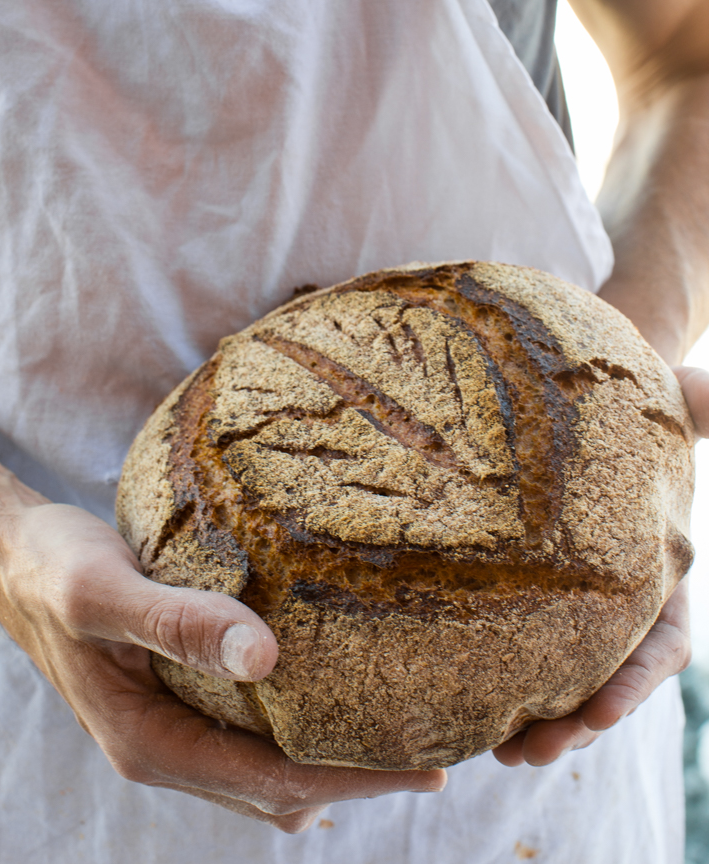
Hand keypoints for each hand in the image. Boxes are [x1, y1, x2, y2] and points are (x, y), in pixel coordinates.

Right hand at [0, 503, 445, 830]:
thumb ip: (177, 621)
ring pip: (266, 770)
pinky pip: (249, 734)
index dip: (355, 781)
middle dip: (356, 780)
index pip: (275, 784)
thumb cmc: (53, 569)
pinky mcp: (177, 697)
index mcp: (149, 741)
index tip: (428, 766)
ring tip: (399, 727)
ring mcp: (172, 728)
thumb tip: (265, 655)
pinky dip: (298, 727)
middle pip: (280, 792)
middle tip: (437, 751)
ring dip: (330, 760)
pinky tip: (332, 689)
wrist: (14, 558)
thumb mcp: (105, 591)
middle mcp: (165, 748)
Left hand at [492, 364, 708, 767]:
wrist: (588, 412)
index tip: (605, 710)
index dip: (637, 680)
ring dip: (541, 724)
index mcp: (663, 575)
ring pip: (565, 682)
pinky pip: (522, 655)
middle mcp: (623, 606)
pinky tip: (470, 718)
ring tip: (502, 751)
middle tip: (535, 750)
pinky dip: (504, 690)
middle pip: (608, 680)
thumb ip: (705, 403)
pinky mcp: (533, 603)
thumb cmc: (638, 412)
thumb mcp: (673, 404)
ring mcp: (578, 611)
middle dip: (578, 721)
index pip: (661, 643)